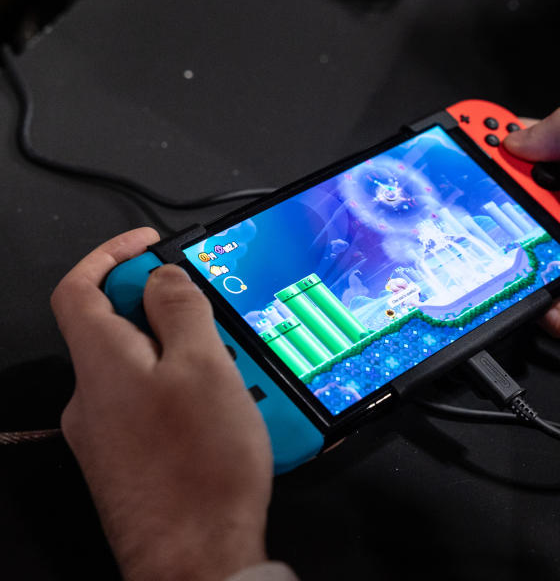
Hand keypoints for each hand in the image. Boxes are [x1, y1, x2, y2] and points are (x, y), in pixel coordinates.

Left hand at [51, 228, 272, 580]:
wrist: (195, 557)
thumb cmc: (200, 465)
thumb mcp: (204, 365)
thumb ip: (179, 309)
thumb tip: (161, 277)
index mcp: (102, 363)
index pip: (79, 288)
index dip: (110, 255)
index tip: (150, 245)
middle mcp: (93, 398)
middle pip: (122, 330)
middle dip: (175, 317)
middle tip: (225, 327)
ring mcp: (108, 435)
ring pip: (148, 372)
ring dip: (194, 362)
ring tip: (244, 381)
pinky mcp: (131, 462)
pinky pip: (159, 409)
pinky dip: (193, 399)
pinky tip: (234, 416)